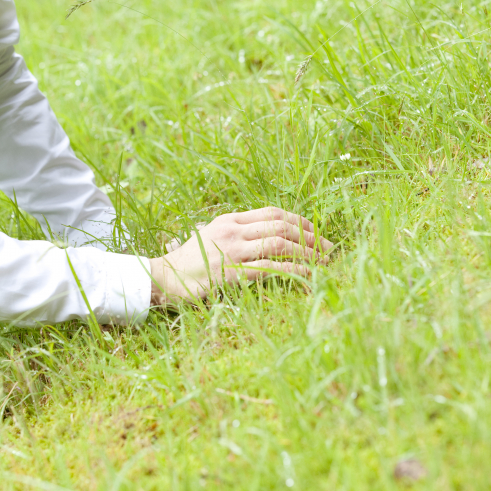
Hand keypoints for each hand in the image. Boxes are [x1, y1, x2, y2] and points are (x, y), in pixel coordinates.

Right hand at [149, 206, 333, 307]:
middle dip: (310, 235)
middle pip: (281, 225)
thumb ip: (225, 232)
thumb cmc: (184, 261)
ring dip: (307, 252)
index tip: (315, 230)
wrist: (162, 277)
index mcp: (230, 220)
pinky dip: (294, 270)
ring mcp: (233, 250)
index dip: (298, 219)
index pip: (272, 212)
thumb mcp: (206, 236)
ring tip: (323, 261)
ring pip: (280, 243)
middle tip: (328, 246)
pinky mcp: (233, 273)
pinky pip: (271, 268)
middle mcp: (234, 230)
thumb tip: (241, 234)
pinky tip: (307, 275)